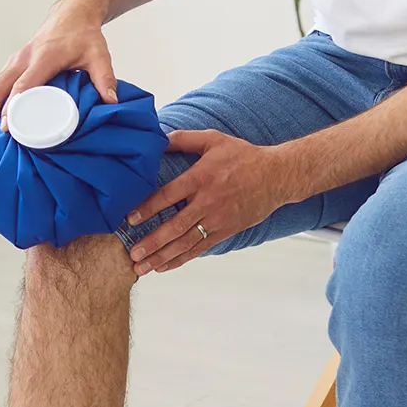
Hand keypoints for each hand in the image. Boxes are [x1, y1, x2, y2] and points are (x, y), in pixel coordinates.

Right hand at [0, 5, 118, 148]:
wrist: (71, 16)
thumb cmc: (84, 36)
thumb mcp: (98, 55)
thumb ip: (105, 78)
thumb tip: (112, 102)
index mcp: (42, 57)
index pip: (22, 85)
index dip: (13, 107)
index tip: (6, 128)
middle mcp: (22, 60)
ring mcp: (12, 63)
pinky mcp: (10, 67)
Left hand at [124, 130, 296, 275]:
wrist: (277, 176)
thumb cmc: (244, 156)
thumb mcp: (213, 139)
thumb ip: (184, 139)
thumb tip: (157, 138)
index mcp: (201, 177)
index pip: (169, 195)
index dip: (148, 208)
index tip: (130, 219)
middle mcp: (208, 201)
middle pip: (175, 226)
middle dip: (152, 242)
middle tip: (132, 253)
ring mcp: (217, 219)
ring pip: (186, 242)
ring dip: (162, 256)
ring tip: (142, 267)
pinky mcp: (225, 231)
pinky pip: (200, 248)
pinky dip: (181, 259)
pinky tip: (164, 266)